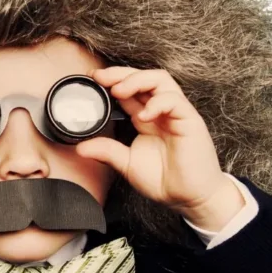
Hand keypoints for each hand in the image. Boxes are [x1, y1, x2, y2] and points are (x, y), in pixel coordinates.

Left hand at [75, 66, 233, 214]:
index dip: (111, 81)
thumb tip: (81, 147)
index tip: (92, 79)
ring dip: (137, 80)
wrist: (189, 198)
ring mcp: (176, 113)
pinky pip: (174, 101)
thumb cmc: (165, 180)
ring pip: (160, 80)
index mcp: (146, 118)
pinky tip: (143, 115)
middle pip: (144, 78)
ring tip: (119, 91)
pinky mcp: (190, 120)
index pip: (130, 90)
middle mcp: (161, 111)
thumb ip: (107, 151)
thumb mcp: (127, 164)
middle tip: (100, 78)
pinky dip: (157, 103)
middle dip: (121, 73)